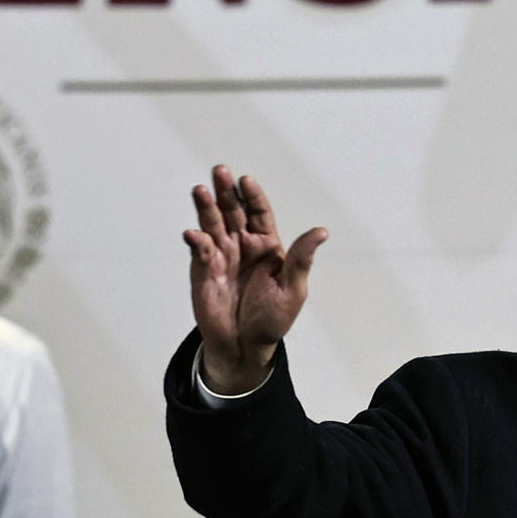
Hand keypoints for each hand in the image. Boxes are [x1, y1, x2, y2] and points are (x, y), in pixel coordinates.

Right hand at [183, 165, 327, 393]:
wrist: (246, 346)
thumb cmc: (272, 319)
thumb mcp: (293, 289)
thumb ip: (302, 258)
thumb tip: (321, 232)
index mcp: (267, 246)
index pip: (259, 213)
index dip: (252, 196)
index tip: (246, 180)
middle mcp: (242, 246)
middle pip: (232, 211)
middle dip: (225, 191)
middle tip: (220, 171)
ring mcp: (221, 256)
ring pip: (212, 224)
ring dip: (206, 207)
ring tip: (200, 190)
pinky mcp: (203, 270)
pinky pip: (199, 250)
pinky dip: (196, 240)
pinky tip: (194, 233)